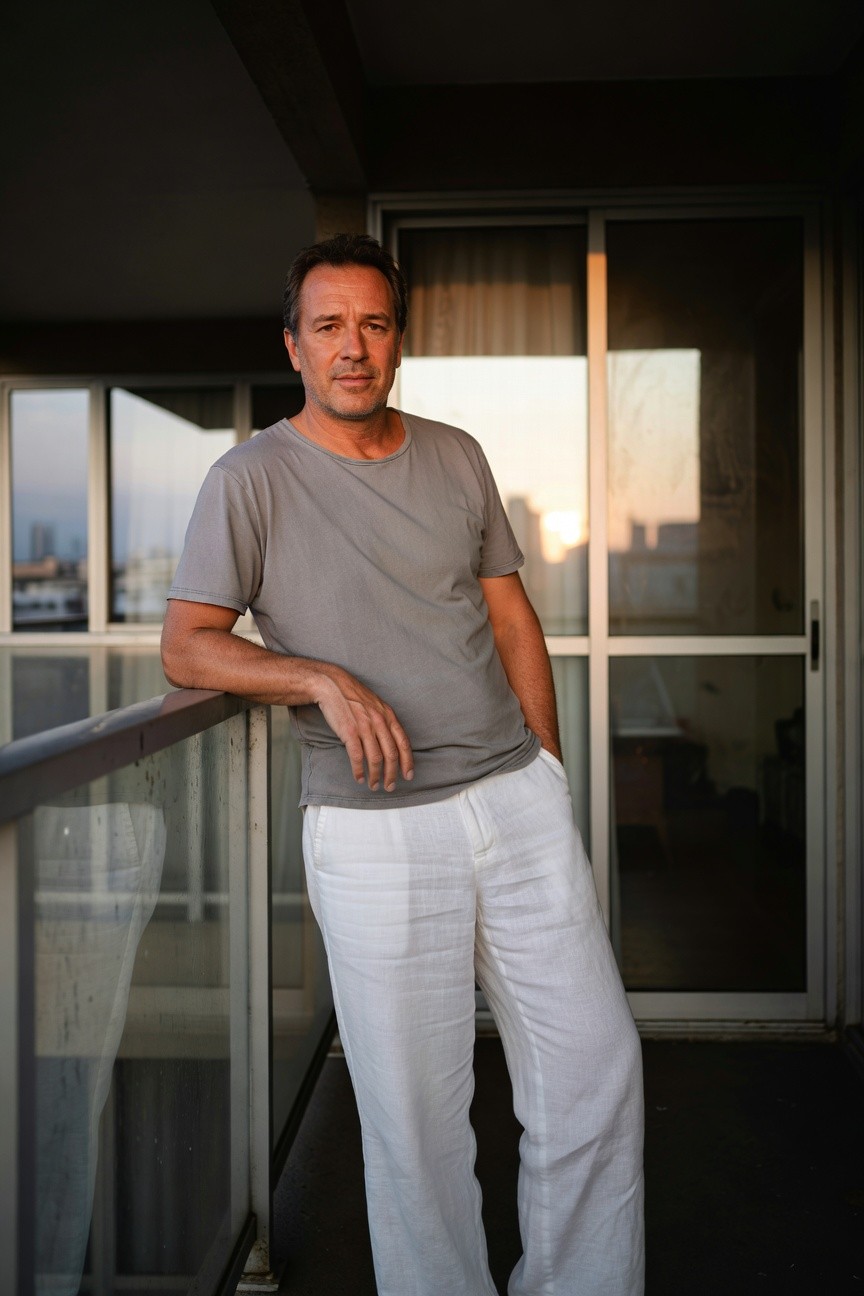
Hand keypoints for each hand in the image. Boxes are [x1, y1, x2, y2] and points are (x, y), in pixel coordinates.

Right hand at [314, 665, 413, 791]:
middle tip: (390, 786)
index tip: (408, 775)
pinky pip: (357, 757)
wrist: (332, 684)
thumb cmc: (353, 696)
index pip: (403, 743)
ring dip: (376, 776)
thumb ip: (384, 721)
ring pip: (375, 758)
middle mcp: (379, 721)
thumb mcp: (375, 705)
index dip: (407, 761)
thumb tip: (390, 742)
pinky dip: (359, 770)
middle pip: (391, 754)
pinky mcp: (349, 732)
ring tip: (374, 785)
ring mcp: (364, 727)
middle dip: (392, 774)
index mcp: (388, 715)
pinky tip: (359, 777)